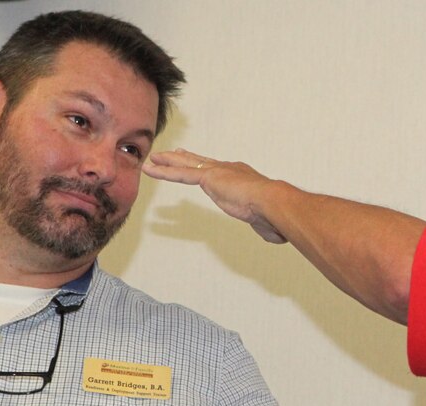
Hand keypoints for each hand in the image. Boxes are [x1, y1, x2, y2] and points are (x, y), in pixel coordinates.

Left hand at [143, 148, 287, 242]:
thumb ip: (264, 224)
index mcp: (243, 177)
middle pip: (202, 162)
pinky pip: (180, 173)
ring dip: (169, 162)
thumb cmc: (274, 214)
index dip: (209, 167)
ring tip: (154, 159)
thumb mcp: (267, 219)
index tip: (201, 164)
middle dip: (186, 157)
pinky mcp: (207, 178)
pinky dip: (164, 172)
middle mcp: (229, 170)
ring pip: (187, 165)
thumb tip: (272, 233)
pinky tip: (151, 169)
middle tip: (174, 153)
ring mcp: (218, 172)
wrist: (273, 203)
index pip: (221, 171)